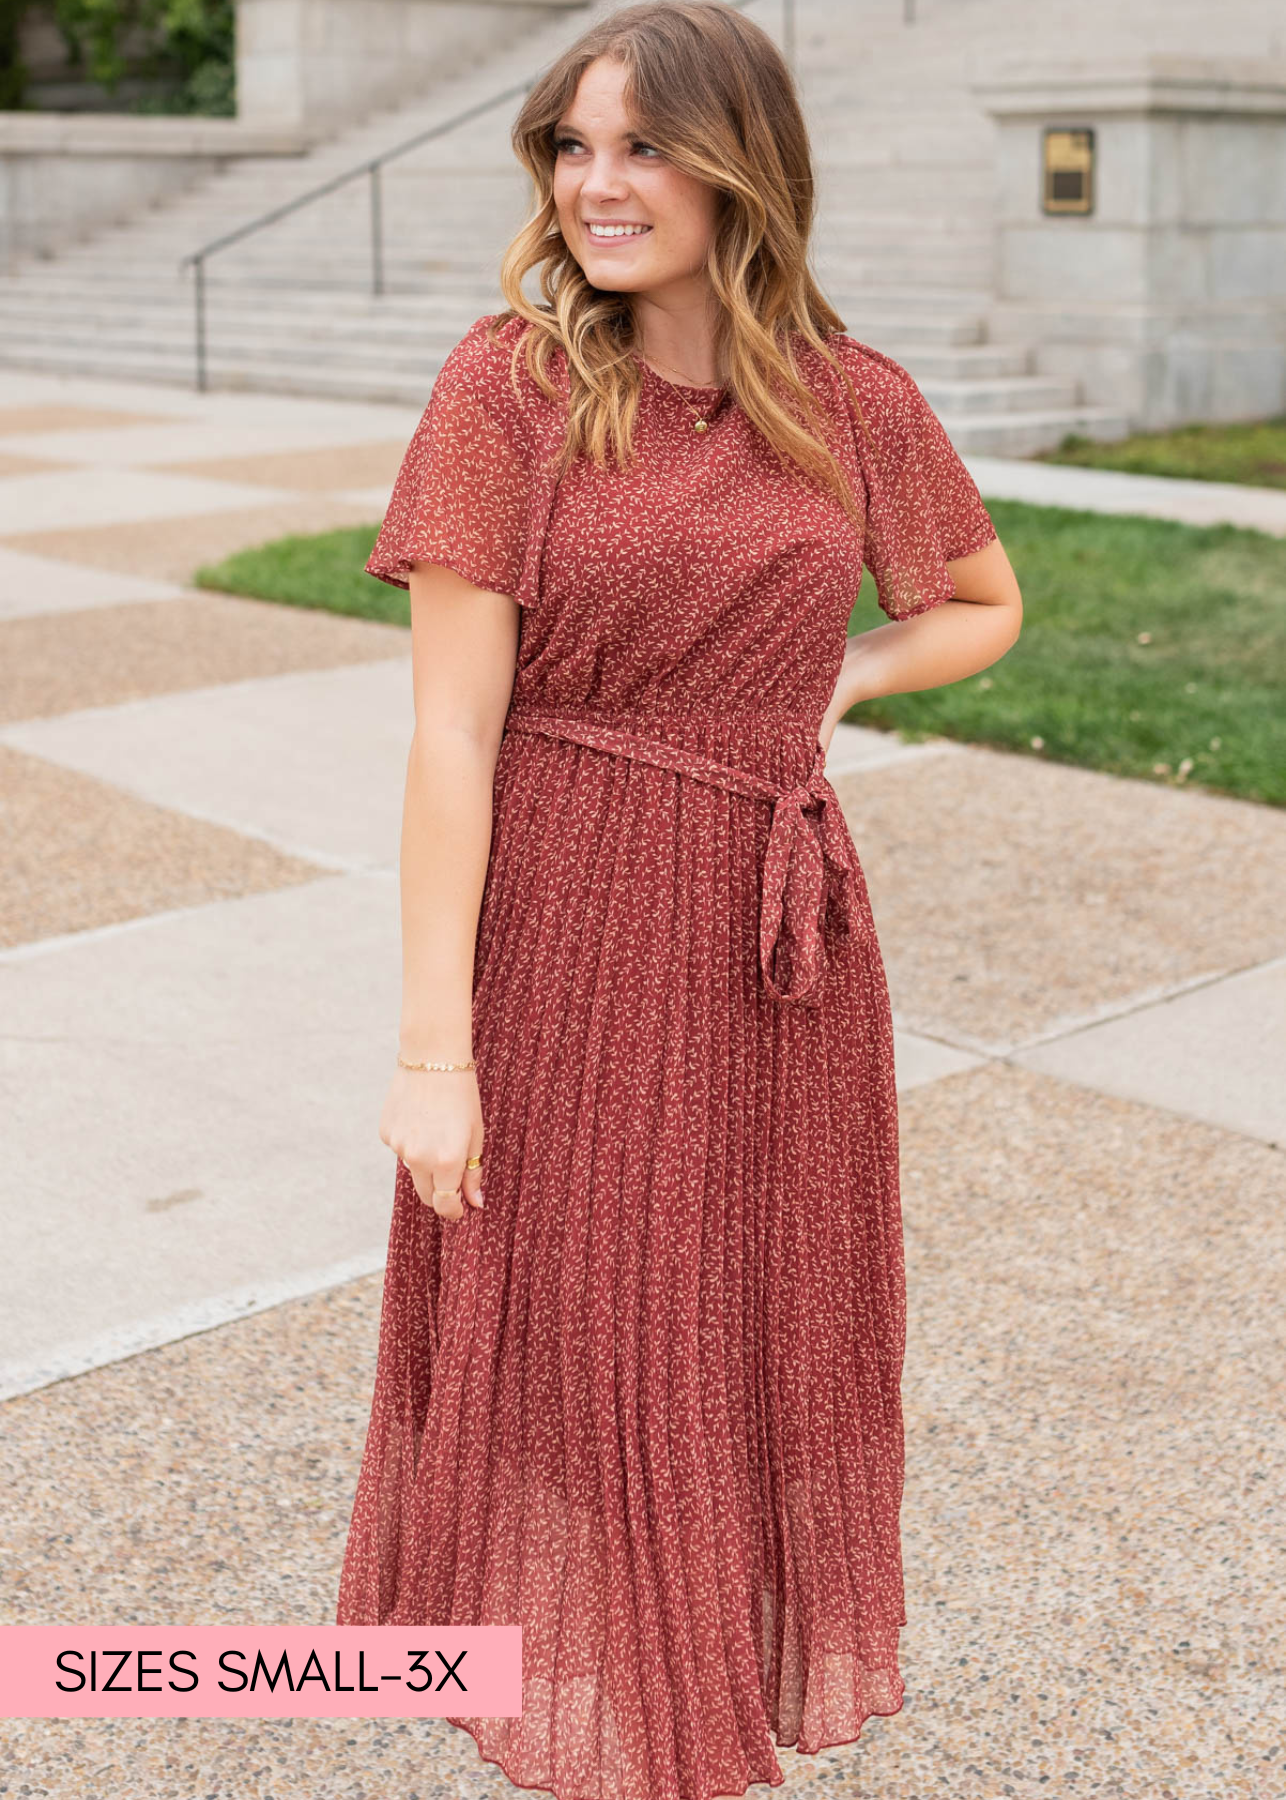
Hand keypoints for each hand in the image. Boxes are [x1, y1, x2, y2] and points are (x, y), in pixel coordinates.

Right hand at [379, 1065, 485, 1222]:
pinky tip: (421, 1118)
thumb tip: (475, 1203)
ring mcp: (398, 1146)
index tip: (460, 1210)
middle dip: (439, 1192)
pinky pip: (400, 1149)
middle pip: (425, 1194)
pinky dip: (411, 1142)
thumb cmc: (462, 1095)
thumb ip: (473, 1171)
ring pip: (414, 1169)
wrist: (432, 1057)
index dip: (453, 1210)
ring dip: (426, 1162)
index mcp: (446, 1160)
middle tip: (452, 1177)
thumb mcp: (476, 1134)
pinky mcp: (385, 1133)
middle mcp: (419, 1158)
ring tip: (438, 1130)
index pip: (444, 1204)